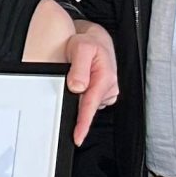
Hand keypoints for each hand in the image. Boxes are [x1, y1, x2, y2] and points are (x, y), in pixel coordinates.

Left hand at [65, 22, 118, 145]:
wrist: (95, 40)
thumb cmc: (89, 43)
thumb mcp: (82, 48)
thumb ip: (79, 68)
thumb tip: (77, 87)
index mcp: (105, 77)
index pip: (91, 105)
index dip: (84, 123)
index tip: (78, 136)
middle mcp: (108, 87)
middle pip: (87, 106)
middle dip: (76, 107)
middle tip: (67, 86)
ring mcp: (105, 92)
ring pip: (87, 104)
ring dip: (78, 98)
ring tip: (75, 78)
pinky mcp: (101, 94)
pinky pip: (88, 101)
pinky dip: (81, 96)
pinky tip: (80, 84)